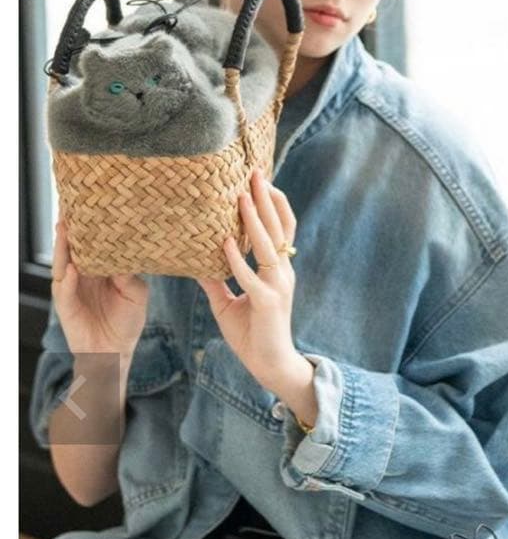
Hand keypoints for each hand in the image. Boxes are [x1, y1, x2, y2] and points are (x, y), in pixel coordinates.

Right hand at [51, 216, 148, 355]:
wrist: (115, 351)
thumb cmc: (127, 322)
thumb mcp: (136, 295)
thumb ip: (130, 275)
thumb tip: (126, 253)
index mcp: (100, 267)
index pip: (93, 241)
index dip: (92, 224)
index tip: (94, 203)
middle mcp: (82, 273)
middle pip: (73, 245)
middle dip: (72, 226)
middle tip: (72, 204)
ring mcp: (71, 286)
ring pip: (64, 262)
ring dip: (64, 246)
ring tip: (66, 227)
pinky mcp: (65, 304)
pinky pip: (64, 289)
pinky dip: (68, 279)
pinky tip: (72, 269)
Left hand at [197, 168, 299, 392]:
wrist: (270, 365)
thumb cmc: (252, 334)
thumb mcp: (228, 302)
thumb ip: (216, 279)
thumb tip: (194, 259)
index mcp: (277, 270)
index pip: (281, 228)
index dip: (273, 203)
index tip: (260, 178)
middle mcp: (282, 273)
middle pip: (279, 228)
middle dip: (267, 199)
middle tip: (254, 172)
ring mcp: (277, 287)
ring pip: (269, 246)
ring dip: (255, 220)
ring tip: (242, 196)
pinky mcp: (268, 304)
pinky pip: (250, 277)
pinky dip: (238, 259)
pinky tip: (225, 242)